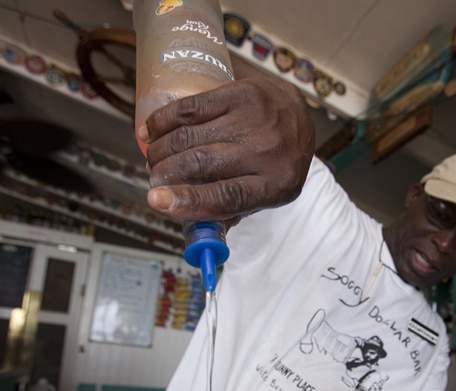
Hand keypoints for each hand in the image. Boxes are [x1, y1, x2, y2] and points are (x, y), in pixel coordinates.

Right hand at [138, 62, 314, 227]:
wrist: (299, 116)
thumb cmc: (276, 162)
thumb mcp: (266, 194)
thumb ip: (231, 212)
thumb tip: (191, 227)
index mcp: (276, 186)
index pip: (227, 196)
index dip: (188, 200)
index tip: (156, 201)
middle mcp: (268, 151)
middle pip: (201, 163)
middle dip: (165, 174)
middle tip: (154, 180)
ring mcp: (255, 118)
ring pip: (190, 135)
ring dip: (161, 150)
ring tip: (153, 159)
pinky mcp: (241, 92)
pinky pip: (191, 107)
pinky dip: (163, 120)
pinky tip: (151, 131)